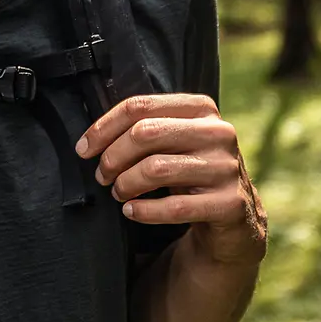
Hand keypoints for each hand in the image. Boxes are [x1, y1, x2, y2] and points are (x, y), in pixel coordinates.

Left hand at [76, 94, 265, 266]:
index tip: (84, 148)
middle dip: (113, 157)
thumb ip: (146, 129)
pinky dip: (145, 211)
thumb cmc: (192, 172)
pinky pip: (174, 207)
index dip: (104, 127)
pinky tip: (131, 211)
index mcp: (201, 108)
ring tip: (118, 194)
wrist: (236, 215)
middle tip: (102, 176)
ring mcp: (226, 167)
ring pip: (156, 169)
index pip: (140, 105)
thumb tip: (91, 139)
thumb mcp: (175, 142)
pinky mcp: (229, 203)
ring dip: (126, 184)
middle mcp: (218, 132)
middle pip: (145, 133)